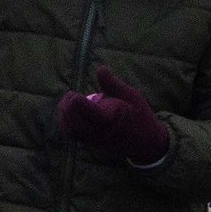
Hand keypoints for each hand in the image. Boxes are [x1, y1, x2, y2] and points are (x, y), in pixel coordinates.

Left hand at [53, 63, 171, 166]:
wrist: (146, 141)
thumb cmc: (139, 115)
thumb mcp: (131, 96)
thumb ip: (113, 84)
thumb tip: (100, 68)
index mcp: (109, 118)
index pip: (87, 112)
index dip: (76, 102)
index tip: (75, 94)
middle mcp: (99, 131)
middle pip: (74, 124)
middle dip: (66, 108)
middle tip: (70, 96)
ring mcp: (94, 140)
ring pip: (71, 131)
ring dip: (64, 115)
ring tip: (67, 102)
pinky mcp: (92, 143)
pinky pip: (73, 135)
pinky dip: (67, 123)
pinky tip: (70, 112)